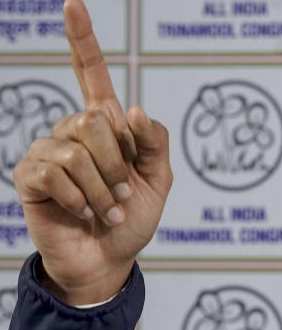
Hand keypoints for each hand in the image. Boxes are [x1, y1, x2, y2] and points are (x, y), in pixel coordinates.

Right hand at [12, 0, 171, 304]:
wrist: (109, 259)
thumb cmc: (132, 220)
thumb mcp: (158, 180)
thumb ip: (153, 143)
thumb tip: (128, 110)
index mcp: (106, 127)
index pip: (92, 75)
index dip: (83, 40)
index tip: (73, 3)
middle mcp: (73, 131)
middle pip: (97, 120)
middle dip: (119, 165)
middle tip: (122, 196)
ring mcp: (49, 151)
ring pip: (78, 149)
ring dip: (103, 189)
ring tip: (105, 210)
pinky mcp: (31, 176)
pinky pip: (57, 172)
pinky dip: (81, 199)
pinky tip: (82, 213)